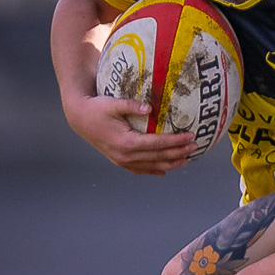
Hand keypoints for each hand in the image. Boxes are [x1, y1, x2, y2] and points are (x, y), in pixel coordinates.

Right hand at [66, 93, 195, 174]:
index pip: (158, 144)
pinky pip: (139, 169)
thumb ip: (131, 105)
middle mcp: (125, 155)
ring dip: (170, 164)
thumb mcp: (113, 103)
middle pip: (158, 157)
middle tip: (194, 147)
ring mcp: (122, 160)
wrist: (79, 118)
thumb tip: (150, 108)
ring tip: (186, 160)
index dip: (176, 141)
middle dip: (178, 153)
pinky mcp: (119, 161)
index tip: (190, 136)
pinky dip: (153, 170)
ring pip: (151, 166)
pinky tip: (164, 171)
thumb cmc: (97, 108)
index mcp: (126, 142)